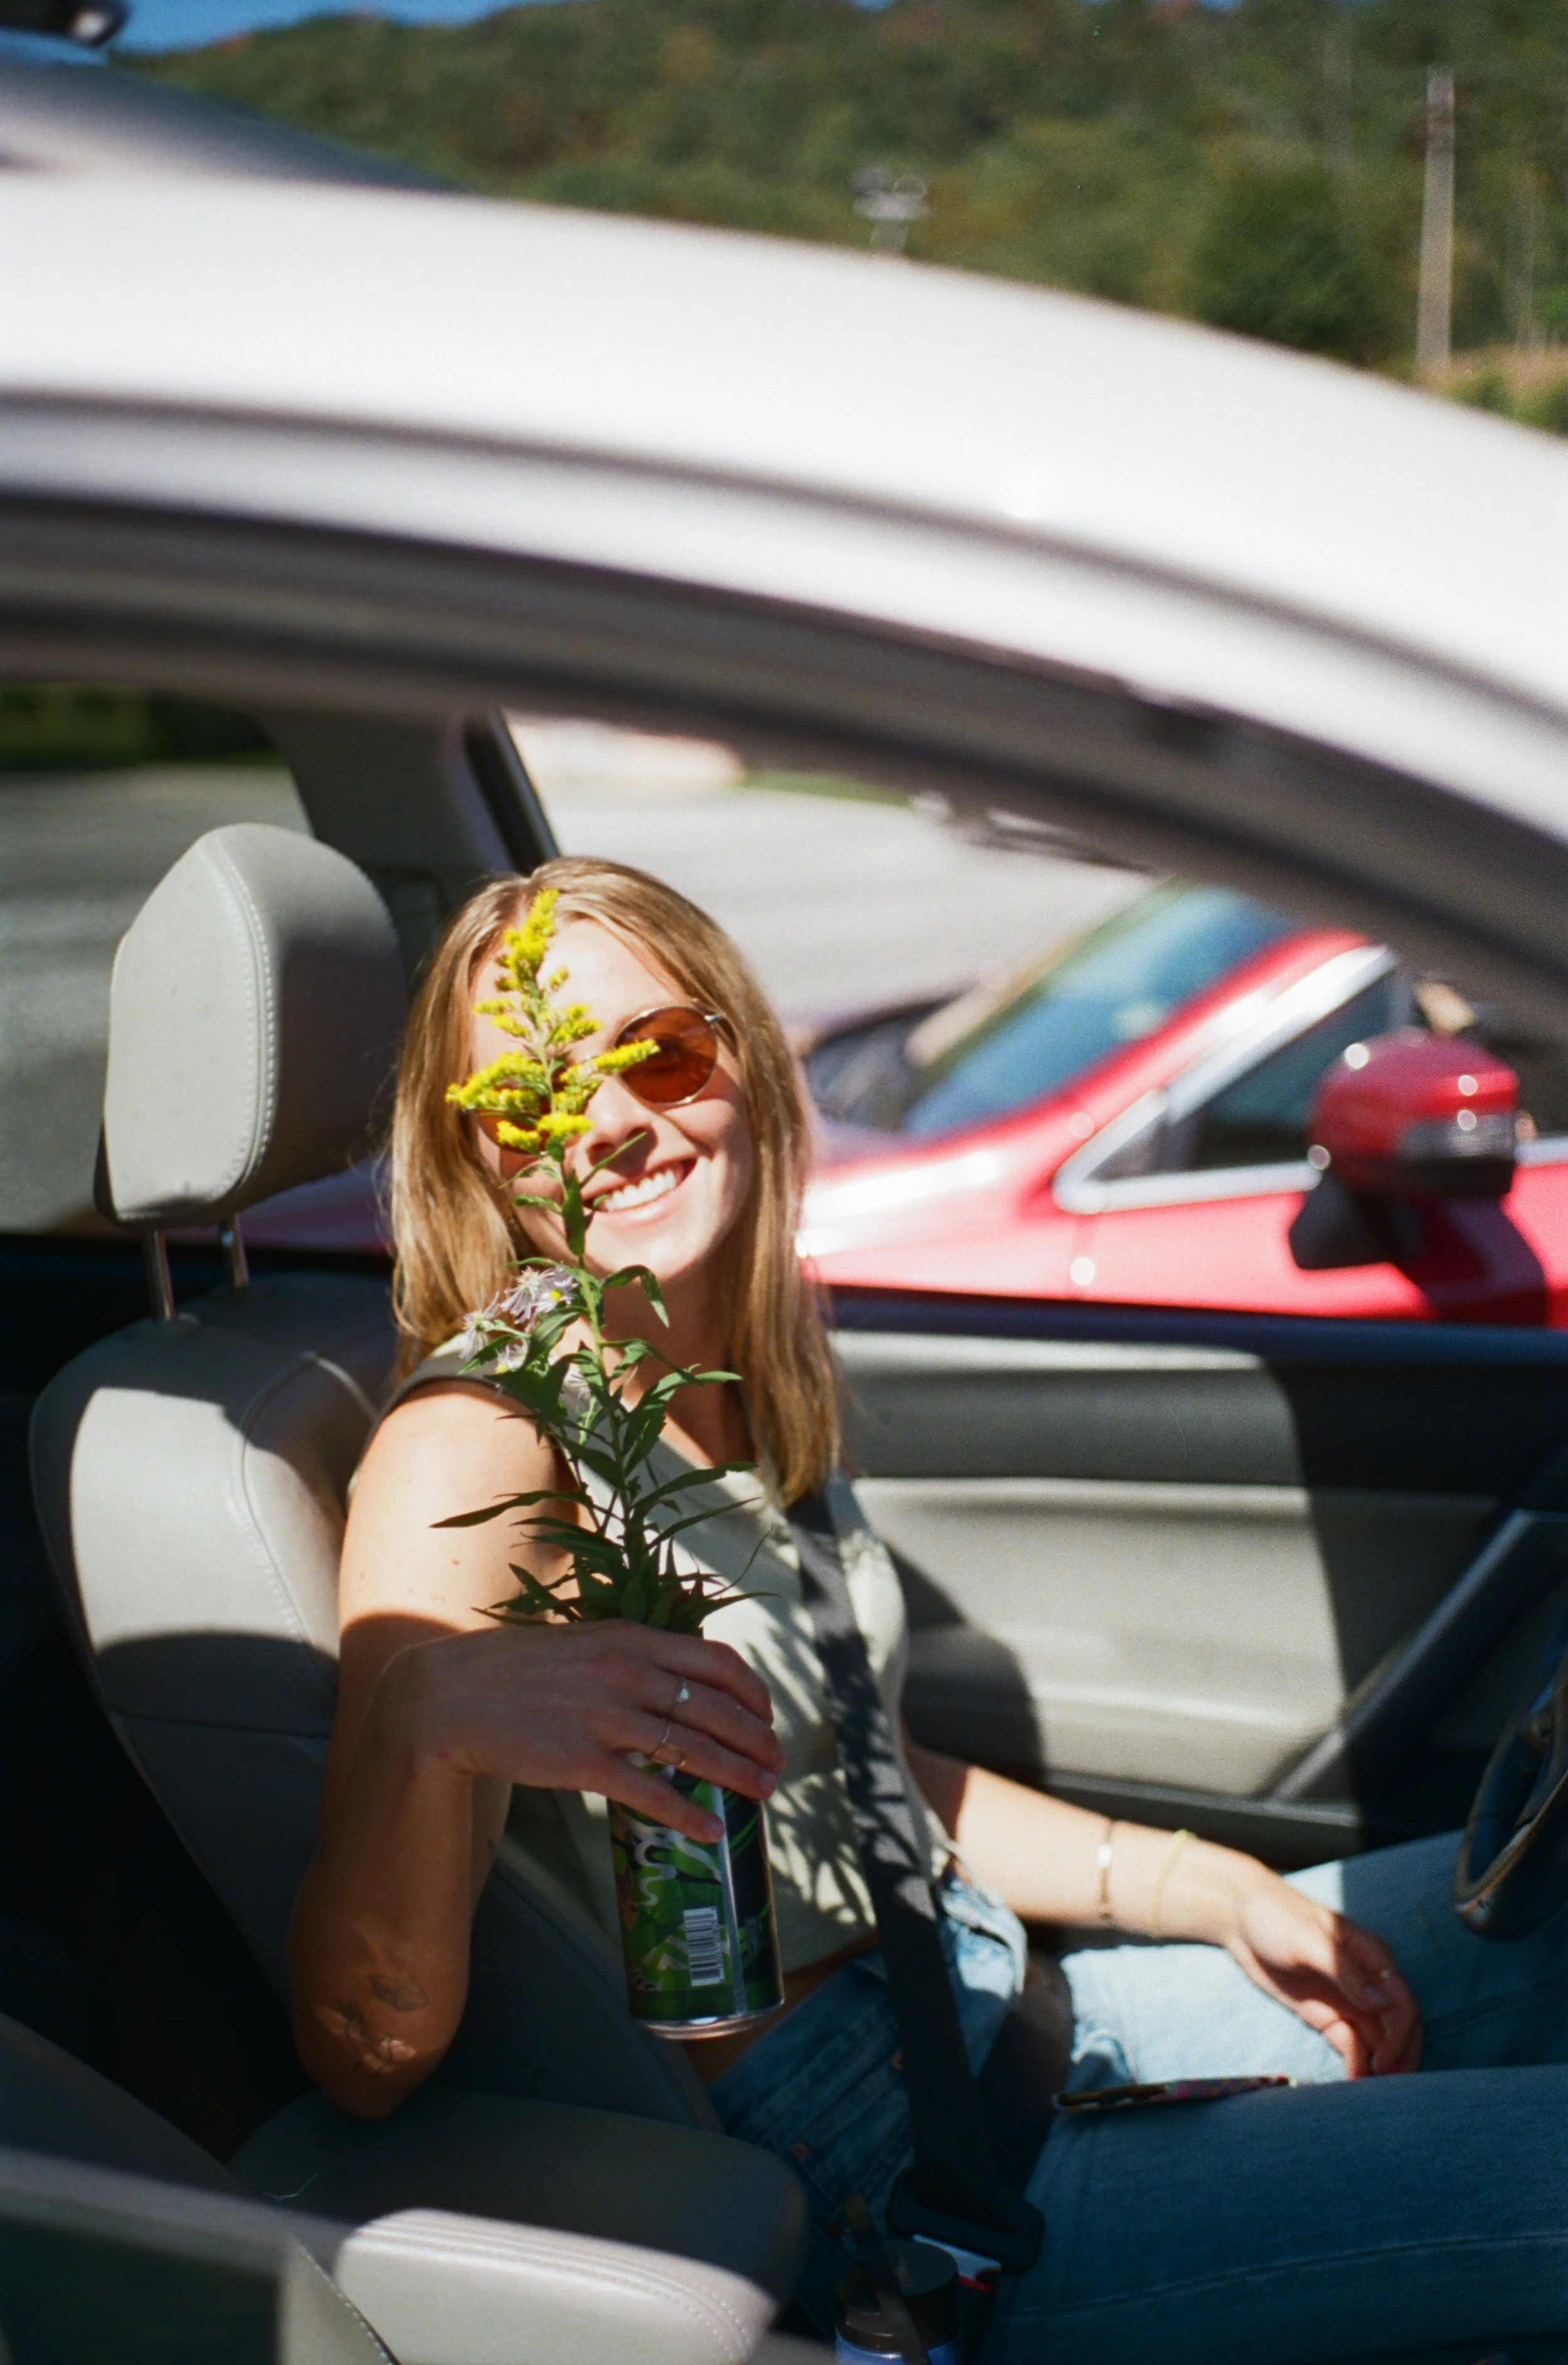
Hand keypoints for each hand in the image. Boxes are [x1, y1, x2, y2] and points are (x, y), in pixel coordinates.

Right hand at [388, 1619, 783, 1843]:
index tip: (768, 1714)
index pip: (716, 1659)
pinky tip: (711, 1831)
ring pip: (693, 1748)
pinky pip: (649, 1792)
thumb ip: (632, 1657)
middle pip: (716, 1707)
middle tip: (777, 1763)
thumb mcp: (583, 1643)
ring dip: (738, 1774)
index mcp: (630, 1638)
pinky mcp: (580, 1761)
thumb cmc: (517, 1670)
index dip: (754, 1691)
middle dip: (757, 1738)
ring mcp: (604, 1717)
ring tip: (763, 1793)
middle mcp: (625, 1672)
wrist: (448, 1695)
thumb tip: (678, 1682)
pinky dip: (688, 1814)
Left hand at [1218, 1866, 1420, 2077]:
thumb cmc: (1277, 1917)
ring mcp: (1348, 2001)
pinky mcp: (1327, 2015)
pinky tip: (1353, 2083)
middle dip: (1400, 2058)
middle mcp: (1367, 1982)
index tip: (1385, 2061)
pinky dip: (1356, 2064)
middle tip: (1391, 2090)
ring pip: (1378, 2040)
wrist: (1241, 1919)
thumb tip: (1382, 2003)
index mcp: (1373, 1957)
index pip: (1401, 2002)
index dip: (1400, 2035)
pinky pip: (1350, 2045)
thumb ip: (1345, 1971)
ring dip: (1381, 2067)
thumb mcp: (1310, 1940)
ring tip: (1375, 2097)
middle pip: (1398, 2026)